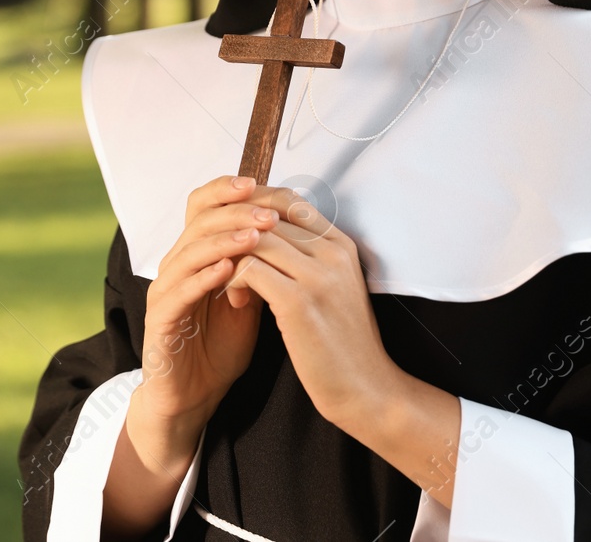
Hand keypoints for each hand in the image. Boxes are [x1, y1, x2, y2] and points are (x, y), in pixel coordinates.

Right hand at [135, 175, 276, 425]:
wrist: (193, 397)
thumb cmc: (219, 347)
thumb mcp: (248, 300)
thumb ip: (259, 267)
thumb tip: (290, 233)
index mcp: (195, 255)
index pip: (202, 206)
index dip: (225, 190)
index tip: (259, 184)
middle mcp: (176, 266)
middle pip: (197, 222)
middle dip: (234, 213)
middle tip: (267, 214)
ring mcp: (164, 292)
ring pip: (188, 252)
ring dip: (222, 241)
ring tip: (253, 237)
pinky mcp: (158, 320)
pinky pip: (178, 292)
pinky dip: (202, 278)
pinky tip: (227, 271)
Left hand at [222, 185, 390, 425]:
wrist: (366, 388)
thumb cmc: (343, 342)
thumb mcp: (334, 287)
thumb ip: (308, 257)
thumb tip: (268, 233)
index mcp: (341, 245)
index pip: (289, 202)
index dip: (254, 208)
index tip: (233, 231)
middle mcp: (333, 253)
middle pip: (267, 217)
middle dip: (237, 235)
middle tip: (223, 261)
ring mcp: (317, 276)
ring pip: (254, 240)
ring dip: (231, 258)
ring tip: (229, 284)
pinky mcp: (298, 302)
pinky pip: (249, 269)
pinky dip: (231, 279)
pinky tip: (233, 298)